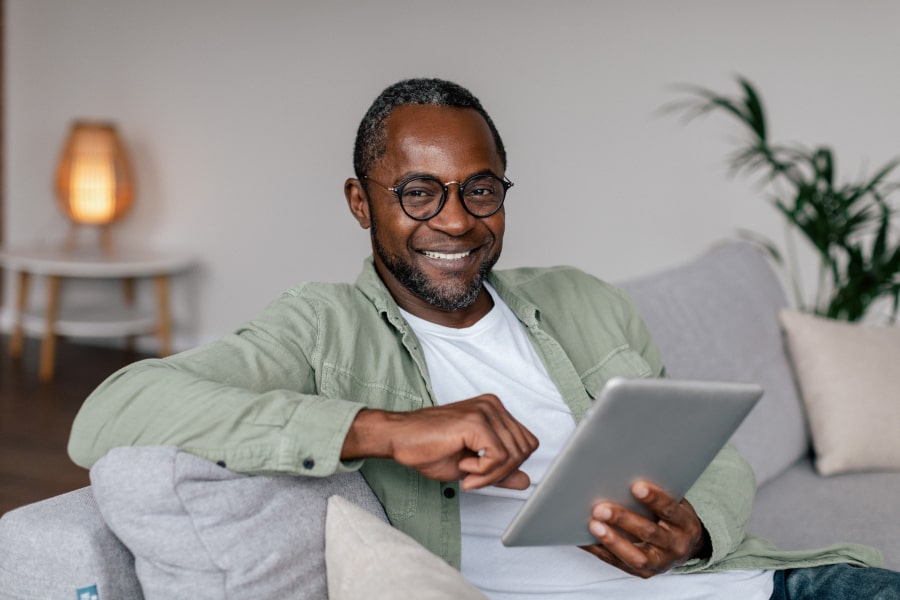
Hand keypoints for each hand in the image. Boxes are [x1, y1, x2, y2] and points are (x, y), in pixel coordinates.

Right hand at [341, 394, 538, 490]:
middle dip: (502, 472)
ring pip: (514, 455)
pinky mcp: (476, 421)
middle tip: (473, 476)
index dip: (510, 466)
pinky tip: (463, 466)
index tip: (483, 473)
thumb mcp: (472, 465)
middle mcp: (493, 406)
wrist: (398, 438)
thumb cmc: (427, 447)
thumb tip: (526, 481)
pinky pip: (498, 457)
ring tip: (467, 471)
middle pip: (525, 449)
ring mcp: (485, 410)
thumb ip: (500, 470)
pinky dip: (483, 471)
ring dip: (491, 473)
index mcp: (494, 411)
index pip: (527, 443)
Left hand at [580, 481, 709, 577]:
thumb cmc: (673, 517)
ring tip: (593, 525)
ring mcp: (661, 563)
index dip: (654, 499)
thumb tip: (625, 472)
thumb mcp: (676, 502)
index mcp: (686, 524)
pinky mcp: (645, 573)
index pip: (670, 510)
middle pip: (649, 533)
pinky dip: (601, 550)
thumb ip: (658, 493)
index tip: (636, 487)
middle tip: (601, 508)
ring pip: (636, 556)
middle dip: (624, 520)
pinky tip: (585, 539)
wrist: (685, 547)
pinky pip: (619, 564)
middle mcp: (676, 546)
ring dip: (612, 540)